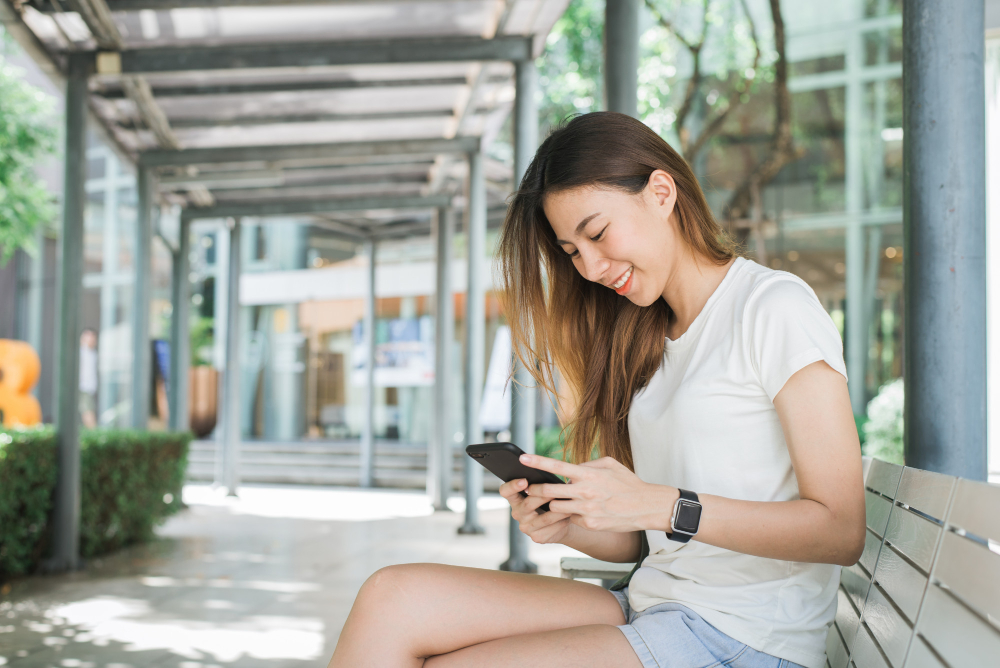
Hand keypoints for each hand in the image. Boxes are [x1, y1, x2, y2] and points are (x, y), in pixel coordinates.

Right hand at [498, 476, 573, 544]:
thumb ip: (541, 483)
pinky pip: (551, 527)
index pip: (505, 491)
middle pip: (527, 504)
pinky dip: (562, 520)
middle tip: (555, 487)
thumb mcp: (544, 490)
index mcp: (515, 499)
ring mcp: (526, 527)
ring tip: (569, 500)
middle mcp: (517, 513)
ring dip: (557, 508)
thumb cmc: (550, 500)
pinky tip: (570, 513)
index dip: (512, 486)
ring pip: (543, 517)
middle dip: (542, 495)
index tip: (524, 480)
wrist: (560, 522)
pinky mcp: (537, 537)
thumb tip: (550, 472)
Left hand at [521, 454, 678, 532]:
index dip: (537, 463)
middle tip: (530, 489)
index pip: (556, 466)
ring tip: (560, 501)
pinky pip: (572, 518)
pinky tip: (583, 512)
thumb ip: (588, 464)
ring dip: (554, 505)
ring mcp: (586, 509)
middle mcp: (584, 491)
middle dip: (535, 490)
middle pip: (548, 491)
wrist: (646, 506)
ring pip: (556, 508)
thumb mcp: (610, 464)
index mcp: (587, 474)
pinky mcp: (589, 523)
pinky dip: (573, 515)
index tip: (522, 459)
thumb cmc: (628, 483)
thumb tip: (573, 467)